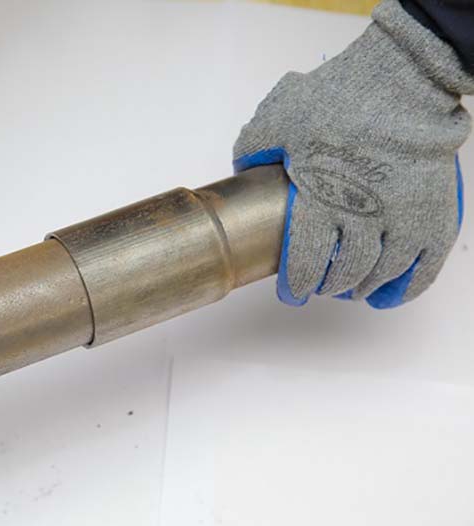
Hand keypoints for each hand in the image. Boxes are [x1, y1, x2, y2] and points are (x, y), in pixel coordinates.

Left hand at [234, 0, 471, 307]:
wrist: (403, 80)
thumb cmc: (340, 96)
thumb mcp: (280, 117)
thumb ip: (255, 146)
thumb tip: (242, 169)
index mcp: (320, 198)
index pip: (303, 259)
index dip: (295, 283)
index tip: (292, 291)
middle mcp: (361, 214)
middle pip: (343, 271)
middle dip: (327, 285)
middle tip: (320, 285)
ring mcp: (402, 216)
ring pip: (381, 272)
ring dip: (362, 286)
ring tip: (350, 286)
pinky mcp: (435, 211)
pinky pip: (425, 265)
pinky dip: (407, 287)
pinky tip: (388, 293)